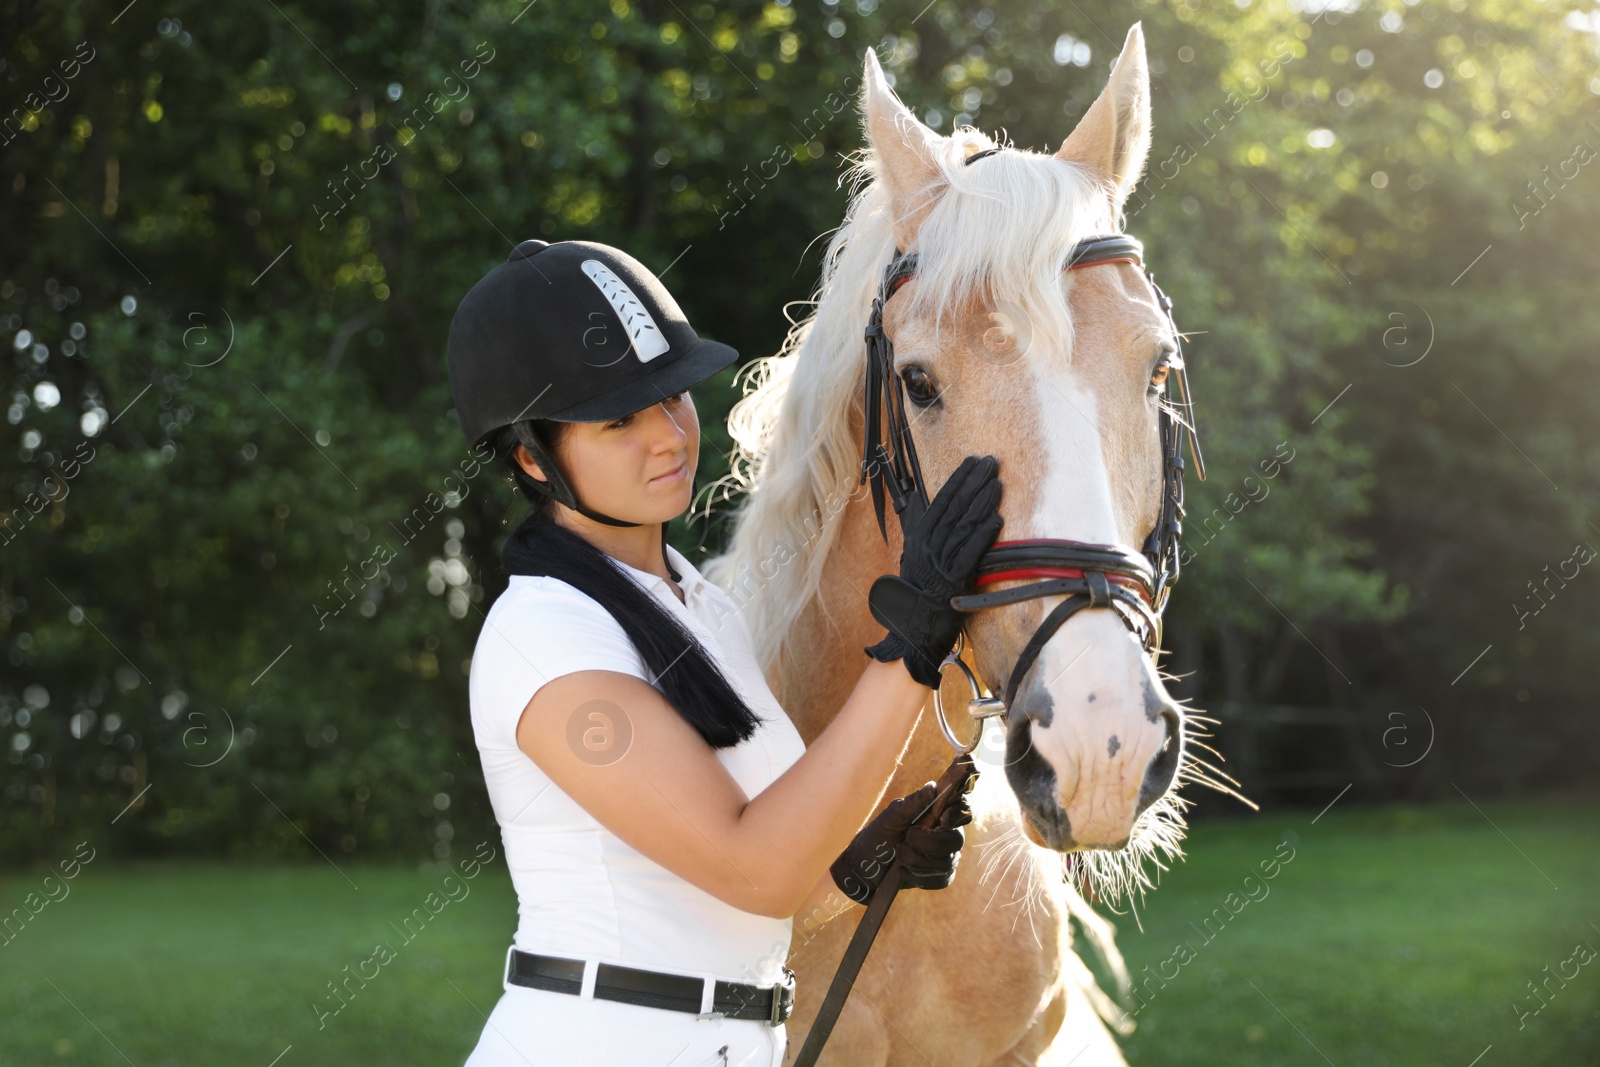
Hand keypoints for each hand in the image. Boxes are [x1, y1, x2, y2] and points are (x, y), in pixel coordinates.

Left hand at [829, 780, 974, 905]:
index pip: (962, 810)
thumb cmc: (879, 836)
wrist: (866, 867)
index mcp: (938, 814)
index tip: (944, 819)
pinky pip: (940, 879)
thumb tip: (932, 787)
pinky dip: (917, 876)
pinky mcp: (940, 876)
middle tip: (906, 838)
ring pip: (946, 862)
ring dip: (916, 860)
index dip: (959, 814)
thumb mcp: (891, 817)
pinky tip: (902, 870)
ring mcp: (947, 857)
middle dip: (928, 843)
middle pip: (956, 839)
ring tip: (899, 854)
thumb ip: (913, 803)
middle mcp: (948, 834)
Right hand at [864, 454, 1002, 687]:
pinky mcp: (953, 580)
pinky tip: (996, 520)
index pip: (940, 501)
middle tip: (992, 464)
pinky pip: (969, 553)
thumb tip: (916, 499)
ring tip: (998, 484)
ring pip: (963, 526)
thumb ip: (917, 526)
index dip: (958, 479)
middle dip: (974, 482)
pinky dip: (983, 536)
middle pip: (954, 508)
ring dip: (983, 503)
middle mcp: (927, 547)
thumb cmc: (916, 590)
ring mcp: (939, 563)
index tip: (973, 462)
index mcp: (918, 538)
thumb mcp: (912, 554)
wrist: (913, 626)